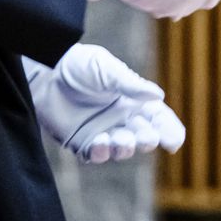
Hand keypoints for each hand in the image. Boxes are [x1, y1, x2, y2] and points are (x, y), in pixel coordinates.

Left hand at [24, 44, 186, 161]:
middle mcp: (121, 118)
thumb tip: (158, 96)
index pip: (157, 117)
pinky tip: (101, 143)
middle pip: (144, 136)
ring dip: (126, 148)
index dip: (169, 130)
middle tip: (146, 137)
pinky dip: (101, 152)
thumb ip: (130, 84)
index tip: (175, 141)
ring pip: (122, 149)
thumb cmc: (79, 65)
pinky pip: (96, 155)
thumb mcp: (107, 68)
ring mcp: (103, 132)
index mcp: (132, 99)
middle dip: (148, 139)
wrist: (45, 71)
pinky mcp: (82, 142)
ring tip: (122, 140)